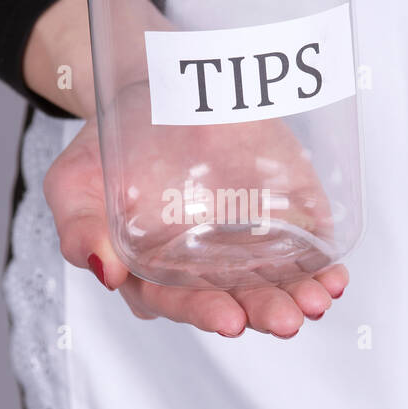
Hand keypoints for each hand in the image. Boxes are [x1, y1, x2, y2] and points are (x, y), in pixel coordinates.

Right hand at [26, 0, 348, 335]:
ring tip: (318, 299)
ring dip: (298, 295)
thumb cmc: (108, 146)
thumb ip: (79, 229)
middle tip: (286, 319)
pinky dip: (320, 262)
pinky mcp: (277, 211)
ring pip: (274, 281)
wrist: (149, 88)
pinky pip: (303, 244)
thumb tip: (103, 270)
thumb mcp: (73, 182)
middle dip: (262, 311)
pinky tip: (334, 274)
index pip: (178, 300)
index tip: (229, 319)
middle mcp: (200, 266)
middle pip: (235, 299)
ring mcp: (243, 242)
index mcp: (150, 271)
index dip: (204, 312)